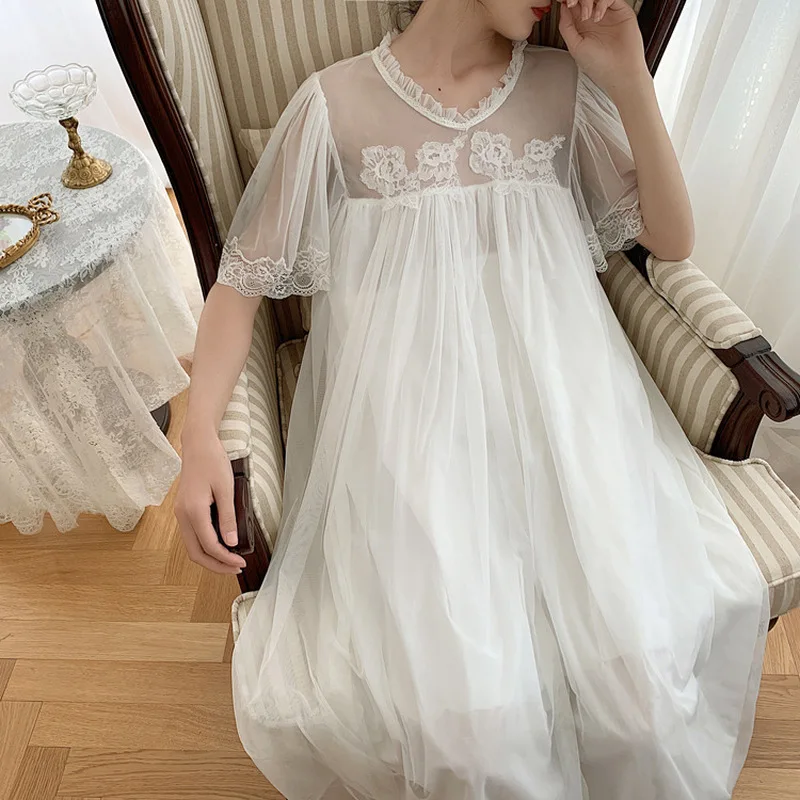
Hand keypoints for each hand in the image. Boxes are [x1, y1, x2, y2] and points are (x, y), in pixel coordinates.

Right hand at [175, 427, 246, 574]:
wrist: (198, 445)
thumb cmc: (212, 461)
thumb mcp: (226, 488)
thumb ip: (228, 517)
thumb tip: (231, 542)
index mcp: (193, 511)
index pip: (209, 545)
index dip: (225, 558)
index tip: (239, 562)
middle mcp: (182, 515)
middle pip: (195, 553)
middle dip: (215, 565)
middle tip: (235, 568)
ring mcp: (180, 514)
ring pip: (191, 546)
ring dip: (209, 557)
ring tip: (229, 560)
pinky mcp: (183, 510)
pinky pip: (191, 536)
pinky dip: (204, 546)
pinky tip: (219, 546)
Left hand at [557, 0, 647, 99]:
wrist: (620, 72)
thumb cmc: (599, 66)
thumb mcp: (575, 47)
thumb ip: (566, 26)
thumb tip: (562, 8)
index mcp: (581, 27)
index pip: (573, 6)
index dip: (567, 3)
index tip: (564, 4)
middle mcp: (594, 19)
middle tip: (573, 4)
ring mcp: (608, 14)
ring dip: (588, 1)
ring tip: (586, 16)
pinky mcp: (622, 12)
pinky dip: (602, 2)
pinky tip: (598, 17)